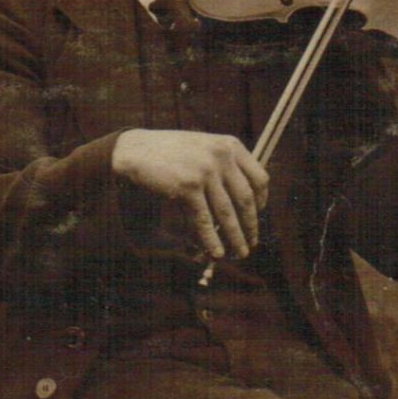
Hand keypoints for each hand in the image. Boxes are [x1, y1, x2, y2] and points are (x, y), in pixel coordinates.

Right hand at [111, 130, 268, 259]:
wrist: (135, 150)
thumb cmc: (170, 153)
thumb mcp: (203, 149)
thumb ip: (224, 167)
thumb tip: (243, 206)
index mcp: (230, 145)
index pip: (259, 178)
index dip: (262, 201)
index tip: (259, 215)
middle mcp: (221, 156)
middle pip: (246, 199)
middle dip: (251, 226)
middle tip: (252, 243)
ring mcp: (205, 171)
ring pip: (227, 213)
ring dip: (235, 237)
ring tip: (239, 253)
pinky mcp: (187, 186)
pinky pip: (203, 220)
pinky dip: (210, 240)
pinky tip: (215, 252)